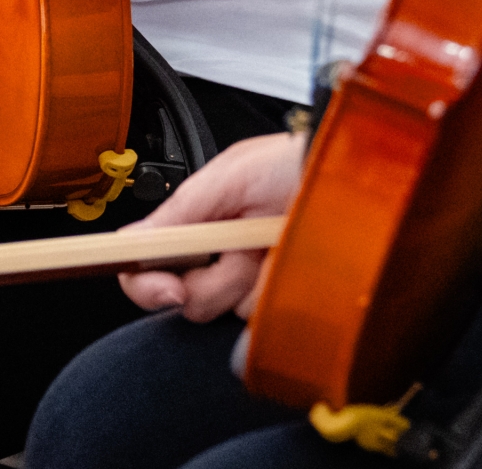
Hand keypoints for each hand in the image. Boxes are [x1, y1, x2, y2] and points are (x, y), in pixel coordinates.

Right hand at [118, 131, 304, 321]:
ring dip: (250, 283)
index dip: (146, 285)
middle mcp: (220, 256)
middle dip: (211, 282)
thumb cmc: (292, 163)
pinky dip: (277, 295)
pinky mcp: (280, 301)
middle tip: (239, 254)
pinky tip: (290, 266)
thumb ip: (181, 208)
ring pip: (227, 310)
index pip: (147, 266)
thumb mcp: (230, 175)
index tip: (170, 289)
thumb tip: (132, 238)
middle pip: (186, 299)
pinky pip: (265, 318)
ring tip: (274, 247)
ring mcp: (252, 282)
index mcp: (197, 225)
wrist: (349, 180)